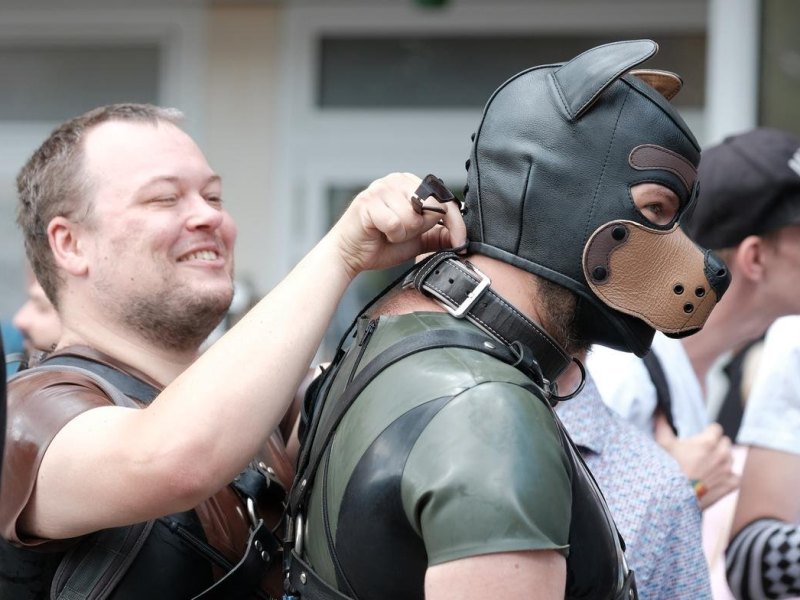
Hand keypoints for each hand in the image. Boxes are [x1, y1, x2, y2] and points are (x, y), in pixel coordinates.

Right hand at [329, 172, 466, 278]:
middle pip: (432, 206)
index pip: (444, 199)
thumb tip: (460, 236)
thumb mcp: (417, 240)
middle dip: (422, 229)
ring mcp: (380, 187)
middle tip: (402, 234)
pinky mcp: (368, 201)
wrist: (349, 255)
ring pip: (413, 217)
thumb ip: (437, 235)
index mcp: (410, 184)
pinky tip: (379, 233)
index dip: (456, 223)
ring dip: (404, 234)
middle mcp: (396, 179)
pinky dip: (391, 236)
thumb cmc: (381, 244)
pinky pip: (396, 223)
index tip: (460, 242)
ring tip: (389, 233)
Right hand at [655, 414, 739, 509]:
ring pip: (730, 459)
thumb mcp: (663, 444)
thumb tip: (660, 409)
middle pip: (725, 442)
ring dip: (722, 461)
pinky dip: (728, 478)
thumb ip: (663, 424)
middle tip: (702, 453)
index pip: (716, 428)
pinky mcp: (731, 485)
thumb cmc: (667, 469)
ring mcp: (728, 470)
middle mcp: (722, 454)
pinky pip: (736, 477)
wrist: (673, 498)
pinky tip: (715, 479)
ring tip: (707, 467)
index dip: (707, 433)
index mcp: (708, 441)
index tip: (699, 439)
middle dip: (716, 445)